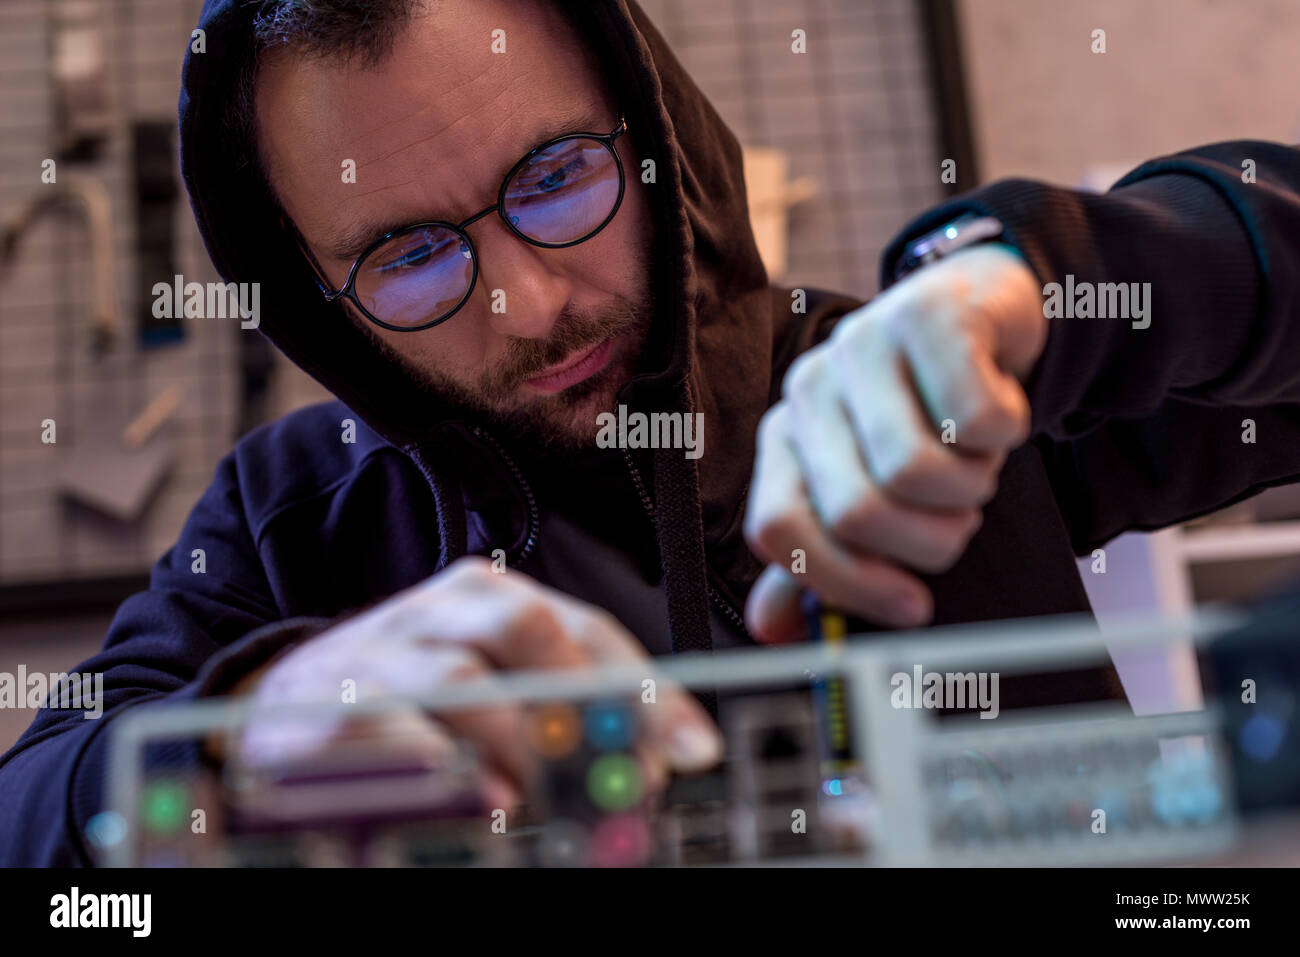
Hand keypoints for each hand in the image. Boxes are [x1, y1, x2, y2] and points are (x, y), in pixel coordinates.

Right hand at [235, 556, 722, 809]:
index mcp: (488, 597)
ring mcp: (381, 653)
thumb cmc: (406, 696)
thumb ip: (559, 706)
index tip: (694, 749)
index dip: (646, 688)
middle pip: (531, 631)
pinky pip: (395, 732)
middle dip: (590, 707)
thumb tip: (649, 760)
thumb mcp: (486, 682)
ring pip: (467, 681)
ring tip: (558, 802)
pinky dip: (447, 769)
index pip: (586, 629)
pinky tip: (486, 804)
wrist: (280, 704)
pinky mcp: (331, 708)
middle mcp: (438, 611)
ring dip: (525, 746)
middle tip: (624, 778)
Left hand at [744, 243, 1045, 640]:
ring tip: (975, 466)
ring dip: (970, 490)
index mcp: (784, 440)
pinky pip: (977, 420)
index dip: (846, 583)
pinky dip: (1006, 435)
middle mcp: (809, 390)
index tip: (912, 605)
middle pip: (856, 513)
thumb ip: (821, 556)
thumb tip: (772, 630)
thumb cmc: (924, 415)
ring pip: (916, 472)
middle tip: (955, 519)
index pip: (778, 530)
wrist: (981, 313)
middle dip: (928, 540)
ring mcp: (862, 345)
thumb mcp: (867, 485)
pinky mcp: (927, 313)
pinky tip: (998, 414)